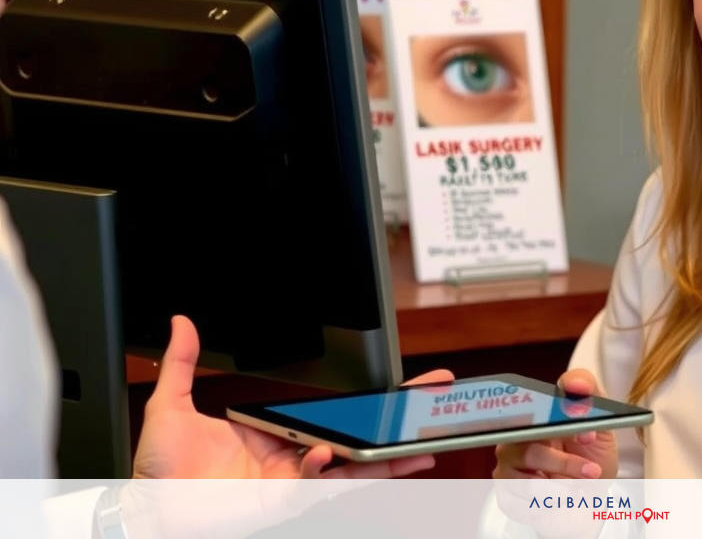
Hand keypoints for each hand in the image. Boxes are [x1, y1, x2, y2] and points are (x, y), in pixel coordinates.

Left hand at [115, 315, 453, 538]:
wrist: (143, 509)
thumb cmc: (157, 471)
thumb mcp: (171, 404)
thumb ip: (183, 363)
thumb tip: (181, 323)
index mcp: (272, 435)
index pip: (328, 418)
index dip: (361, 409)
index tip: (391, 393)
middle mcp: (288, 461)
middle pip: (353, 443)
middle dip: (393, 430)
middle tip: (428, 411)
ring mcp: (287, 483)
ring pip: (347, 470)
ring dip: (383, 459)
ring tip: (417, 447)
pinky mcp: (278, 502)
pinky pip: (311, 485)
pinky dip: (323, 467)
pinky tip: (331, 450)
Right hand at [491, 369, 618, 538]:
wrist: (593, 498)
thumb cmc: (592, 456)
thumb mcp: (602, 422)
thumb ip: (590, 394)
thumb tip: (576, 385)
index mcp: (533, 418)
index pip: (530, 413)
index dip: (558, 424)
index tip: (588, 436)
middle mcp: (514, 441)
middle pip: (528, 449)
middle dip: (565, 463)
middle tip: (592, 471)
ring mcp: (507, 470)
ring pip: (527, 482)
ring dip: (562, 488)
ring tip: (577, 489)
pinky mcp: (507, 498)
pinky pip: (522, 505)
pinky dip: (550, 506)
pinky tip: (560, 501)